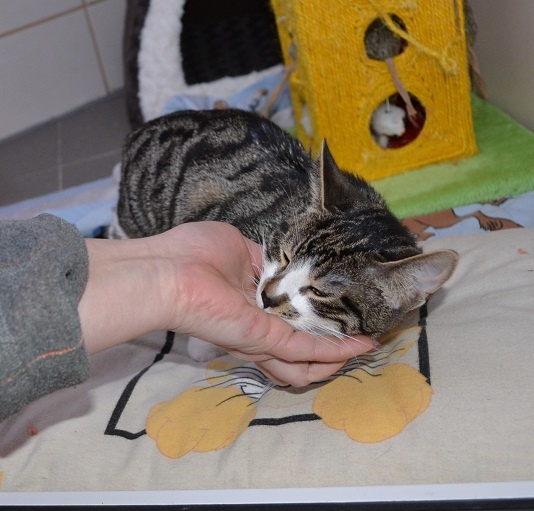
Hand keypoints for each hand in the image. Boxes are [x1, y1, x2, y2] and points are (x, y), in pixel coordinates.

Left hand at [80, 222, 377, 386]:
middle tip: (358, 338)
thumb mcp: (236, 247)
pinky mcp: (265, 340)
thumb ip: (258, 258)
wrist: (167, 272)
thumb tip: (274, 262)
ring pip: (306, 362)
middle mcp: (258, 327)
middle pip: (298, 350)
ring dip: (337, 357)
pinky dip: (337, 351)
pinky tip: (363, 346)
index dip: (310, 316)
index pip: (286, 318)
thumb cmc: (192, 254)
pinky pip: (308, 352)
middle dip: (328, 348)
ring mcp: (262, 338)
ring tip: (365, 348)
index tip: (336, 308)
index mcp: (250, 304)